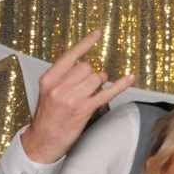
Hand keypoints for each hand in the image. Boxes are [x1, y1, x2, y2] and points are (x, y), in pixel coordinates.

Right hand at [21, 29, 135, 165]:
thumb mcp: (49, 91)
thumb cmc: (49, 115)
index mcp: (49, 78)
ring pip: (96, 79)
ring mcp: (72, 98)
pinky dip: (120, 85)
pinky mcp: (84, 109)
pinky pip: (107, 93)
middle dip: (92, 74)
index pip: (70, 55)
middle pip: (87, 67)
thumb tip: (89, 68)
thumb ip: (64, 77)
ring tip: (90, 94)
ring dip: (99, 84)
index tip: (98, 33)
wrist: (43, 139)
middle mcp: (59, 86)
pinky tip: (130, 78)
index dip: (86, 43)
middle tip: (87, 86)